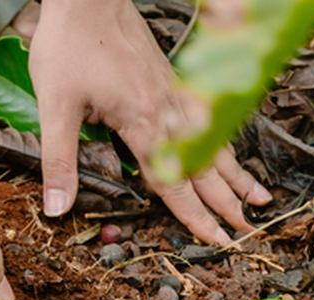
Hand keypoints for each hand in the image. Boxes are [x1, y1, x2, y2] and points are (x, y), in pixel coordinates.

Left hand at [27, 0, 271, 244]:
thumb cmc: (69, 45)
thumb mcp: (54, 107)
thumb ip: (58, 161)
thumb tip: (57, 209)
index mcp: (141, 121)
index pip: (173, 182)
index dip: (194, 216)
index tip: (217, 240)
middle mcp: (166, 109)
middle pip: (203, 167)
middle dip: (226, 203)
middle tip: (247, 232)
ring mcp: (174, 93)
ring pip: (213, 142)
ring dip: (236, 175)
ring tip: (259, 198)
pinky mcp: (171, 79)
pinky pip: (206, 121)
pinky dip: (224, 143)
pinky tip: (230, 153)